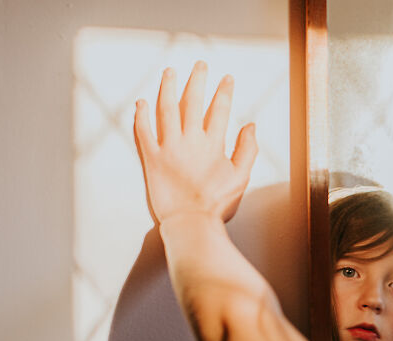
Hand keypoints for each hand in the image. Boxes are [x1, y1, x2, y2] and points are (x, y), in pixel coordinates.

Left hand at [133, 61, 257, 224]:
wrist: (191, 223)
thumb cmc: (217, 203)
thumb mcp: (240, 177)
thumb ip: (247, 149)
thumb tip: (251, 125)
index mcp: (212, 144)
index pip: (219, 110)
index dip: (224, 92)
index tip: (227, 78)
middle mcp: (189, 140)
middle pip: (192, 102)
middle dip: (197, 80)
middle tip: (200, 64)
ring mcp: (168, 148)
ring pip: (165, 109)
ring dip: (167, 88)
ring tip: (170, 72)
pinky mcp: (151, 159)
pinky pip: (142, 132)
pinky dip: (141, 115)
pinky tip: (141, 102)